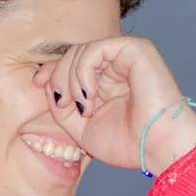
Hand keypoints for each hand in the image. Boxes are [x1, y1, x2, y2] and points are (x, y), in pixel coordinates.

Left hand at [33, 36, 195, 173]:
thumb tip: (47, 83)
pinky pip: (95, 49)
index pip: (72, 63)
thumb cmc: (127, 142)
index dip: (51, 70)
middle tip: (64, 105)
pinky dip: (84, 72)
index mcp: (107, 80)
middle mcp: (117, 64)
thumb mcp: (80, 127)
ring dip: (71, 80)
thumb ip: (61, 106)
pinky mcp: (135, 49)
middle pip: (72, 55)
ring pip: (81, 51)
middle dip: (58, 78)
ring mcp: (127, 55)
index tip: (37, 84)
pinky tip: (89, 95)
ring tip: (82, 107)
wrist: (157, 147)